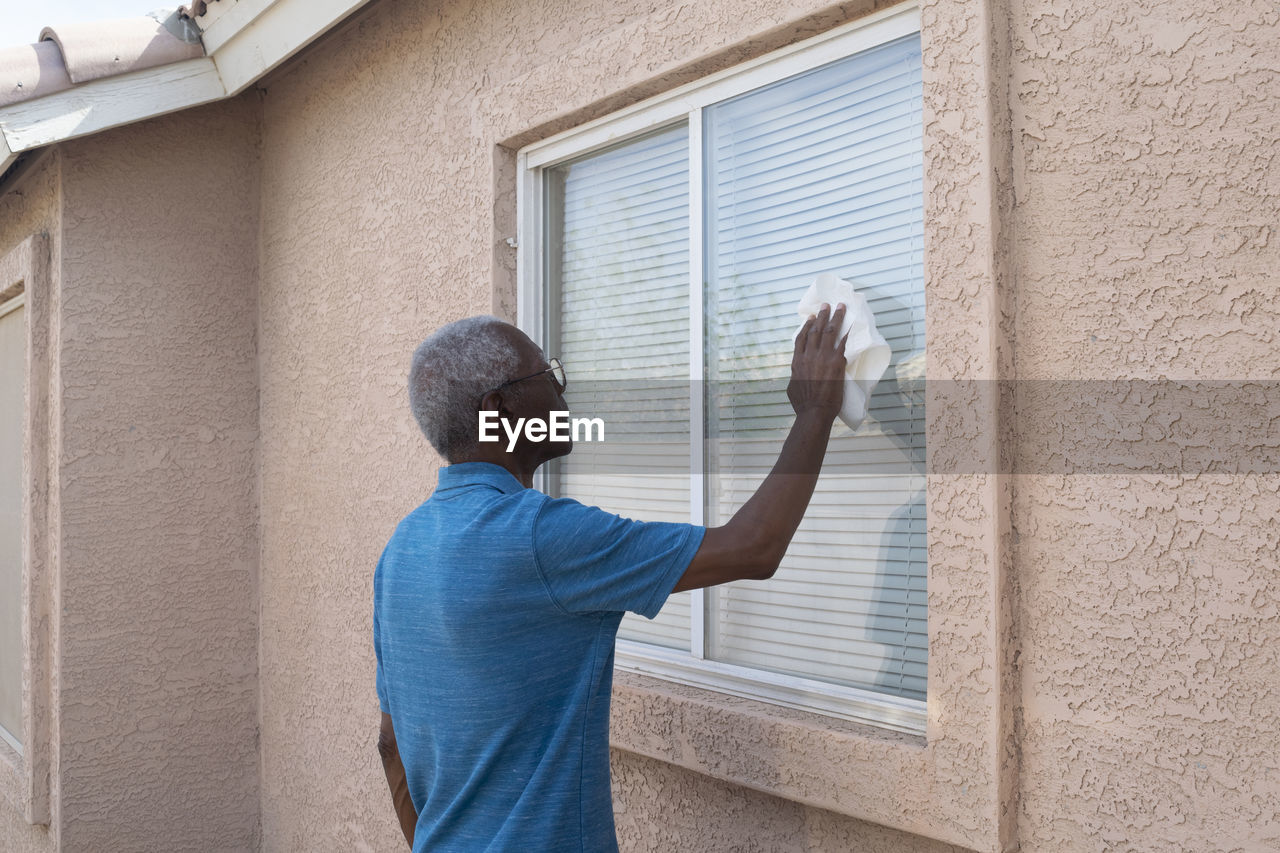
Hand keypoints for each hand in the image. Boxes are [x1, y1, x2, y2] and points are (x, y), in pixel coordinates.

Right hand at [787, 303, 848, 421]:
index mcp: (797, 361)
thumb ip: (796, 375)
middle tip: (826, 305)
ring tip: (840, 307)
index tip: (810, 317)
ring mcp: (823, 357)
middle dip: (821, 316)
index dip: (806, 325)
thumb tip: (797, 373)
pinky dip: (847, 332)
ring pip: (829, 332)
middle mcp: (809, 355)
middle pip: (815, 330)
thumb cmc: (803, 404)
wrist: (814, 411)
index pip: (802, 338)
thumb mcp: (792, 387)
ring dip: (835, 317)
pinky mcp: (836, 363)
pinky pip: (843, 343)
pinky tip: (852, 325)